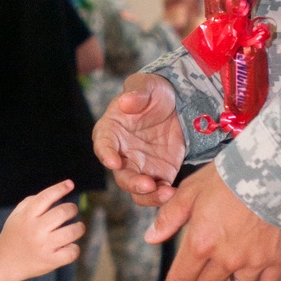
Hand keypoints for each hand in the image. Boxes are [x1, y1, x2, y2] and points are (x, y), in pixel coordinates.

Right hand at [0, 181, 84, 280]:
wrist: (4, 263)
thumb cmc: (14, 235)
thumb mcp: (16, 216)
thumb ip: (32, 202)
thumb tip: (56, 193)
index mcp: (27, 216)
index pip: (46, 197)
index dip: (60, 188)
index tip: (70, 184)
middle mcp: (36, 230)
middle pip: (63, 212)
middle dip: (72, 209)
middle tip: (72, 211)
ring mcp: (44, 246)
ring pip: (72, 232)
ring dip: (79, 227)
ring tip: (77, 228)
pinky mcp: (51, 261)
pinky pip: (72, 252)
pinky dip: (74, 248)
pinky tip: (69, 246)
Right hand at [93, 73, 185, 204]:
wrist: (178, 102)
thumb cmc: (154, 91)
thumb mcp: (147, 85)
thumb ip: (136, 92)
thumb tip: (126, 101)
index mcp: (111, 132)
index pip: (102, 145)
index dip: (106, 155)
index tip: (114, 162)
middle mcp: (122, 154)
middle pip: (121, 175)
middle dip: (133, 183)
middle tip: (148, 184)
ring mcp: (140, 167)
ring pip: (138, 190)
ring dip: (149, 195)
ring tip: (167, 193)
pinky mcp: (159, 174)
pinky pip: (158, 191)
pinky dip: (165, 196)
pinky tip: (176, 192)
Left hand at [148, 162, 280, 280]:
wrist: (276, 170)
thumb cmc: (229, 176)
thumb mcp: (191, 190)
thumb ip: (170, 216)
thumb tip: (150, 238)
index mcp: (201, 243)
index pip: (182, 278)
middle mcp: (226, 259)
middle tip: (195, 279)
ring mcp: (253, 262)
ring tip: (222, 278)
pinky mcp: (277, 260)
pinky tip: (251, 278)